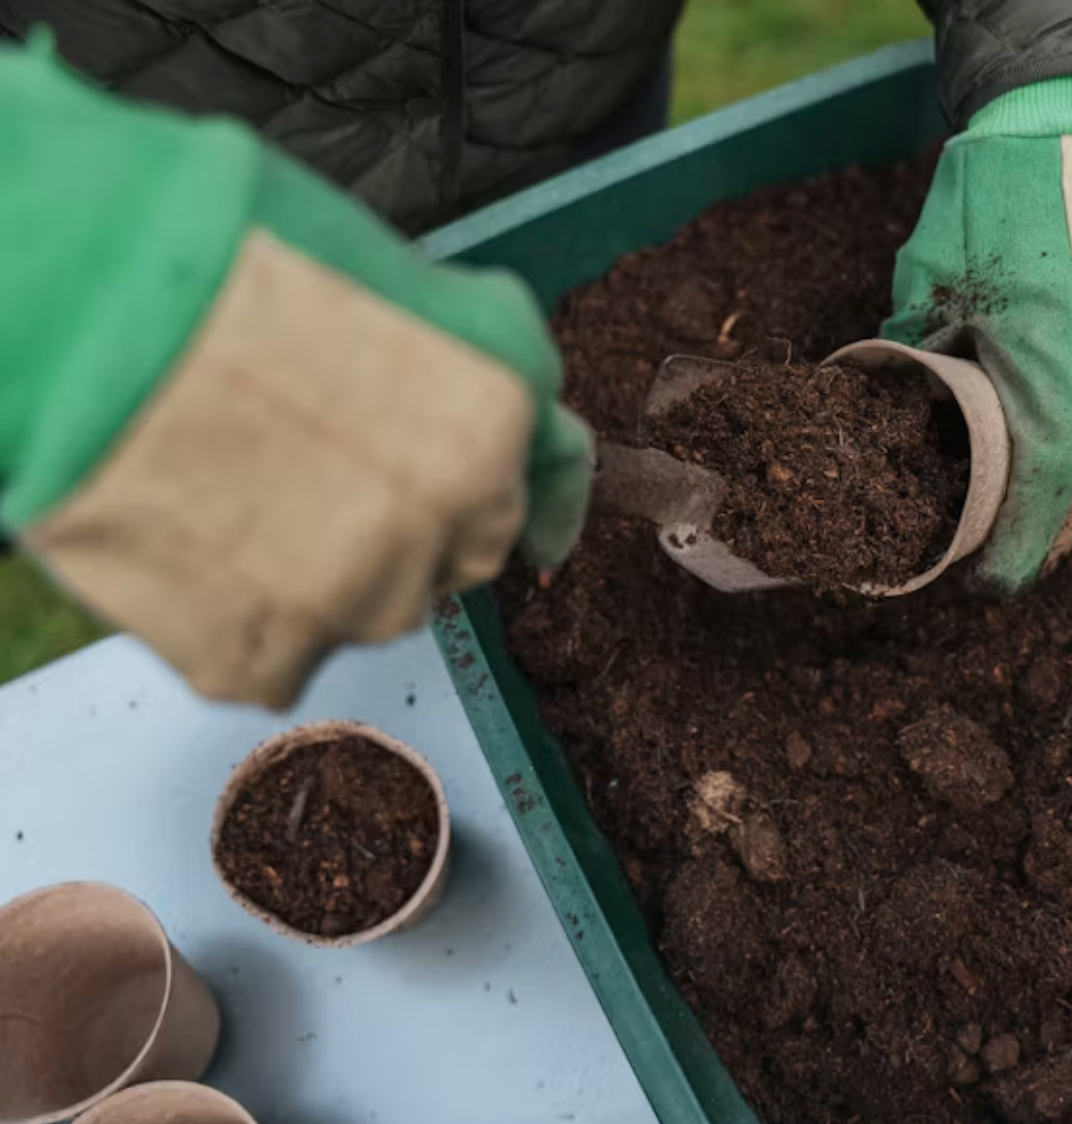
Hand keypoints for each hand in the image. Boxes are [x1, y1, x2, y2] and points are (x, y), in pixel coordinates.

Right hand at [2, 39, 590, 706]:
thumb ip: (476, 354)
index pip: (554, 483)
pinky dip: (247, 621)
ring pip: (372, 609)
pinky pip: (282, 657)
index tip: (541, 542)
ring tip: (239, 496)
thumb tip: (501, 407)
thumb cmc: (226, 257)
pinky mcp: (268, 654)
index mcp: (499, 415)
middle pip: (458, 555)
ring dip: (327, 575)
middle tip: (316, 471)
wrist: (78, 307)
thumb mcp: (402, 273)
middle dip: (413, 525)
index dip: (535, 500)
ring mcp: (363, 595)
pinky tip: (199, 546)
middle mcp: (453, 518)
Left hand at [885, 75, 1071, 591]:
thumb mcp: (930, 285)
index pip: (1043, 481)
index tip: (988, 586)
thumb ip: (919, 364)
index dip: (1018, 546)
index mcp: (1050, 358)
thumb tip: (895, 428)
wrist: (1068, 125)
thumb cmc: (993, 198)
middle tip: (1004, 574)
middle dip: (1049, 539)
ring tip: (1040, 539)